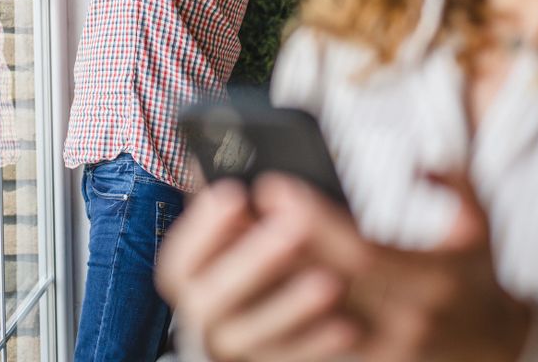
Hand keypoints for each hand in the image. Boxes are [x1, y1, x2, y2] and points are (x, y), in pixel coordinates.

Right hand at [156, 179, 356, 361]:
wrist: (356, 304)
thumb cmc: (310, 254)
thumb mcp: (305, 224)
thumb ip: (294, 209)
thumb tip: (277, 192)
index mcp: (201, 269)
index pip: (180, 258)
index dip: (201, 227)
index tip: (233, 195)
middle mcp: (209, 309)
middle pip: (205, 298)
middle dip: (249, 261)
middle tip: (291, 231)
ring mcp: (237, 342)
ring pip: (244, 335)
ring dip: (287, 306)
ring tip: (327, 281)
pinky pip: (288, 358)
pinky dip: (316, 341)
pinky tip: (343, 323)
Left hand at [158, 173, 531, 361]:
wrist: (496, 340)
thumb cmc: (477, 270)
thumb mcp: (482, 221)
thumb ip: (455, 181)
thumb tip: (417, 157)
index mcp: (431, 279)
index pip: (360, 251)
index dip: (314, 220)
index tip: (274, 186)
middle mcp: (406, 320)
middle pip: (326, 284)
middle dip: (278, 244)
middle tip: (239, 207)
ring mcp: (386, 350)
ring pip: (312, 318)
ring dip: (269, 281)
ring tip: (233, 242)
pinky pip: (316, 344)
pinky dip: (282, 314)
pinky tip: (252, 284)